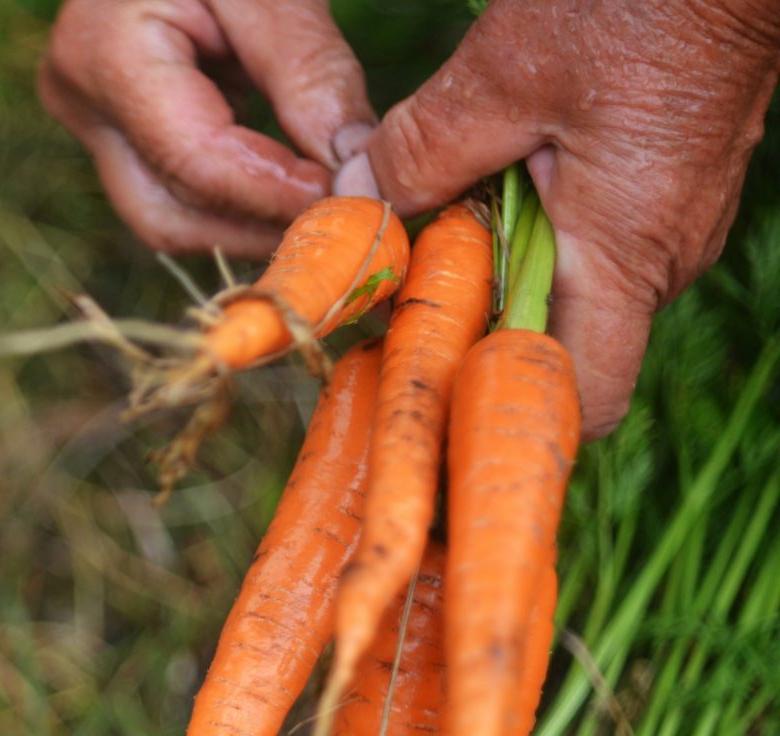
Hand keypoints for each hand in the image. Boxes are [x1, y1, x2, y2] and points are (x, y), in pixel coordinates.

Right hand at [40, 0, 375, 256]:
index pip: (194, 162)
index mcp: (104, 54)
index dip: (275, 196)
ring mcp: (88, 119)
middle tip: (342, 229)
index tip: (354, 206)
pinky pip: (173, 186)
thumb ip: (309, 73)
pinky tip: (293, 187)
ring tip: (324, 211)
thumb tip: (354, 170)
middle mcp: (81, 101)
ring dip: (248, 222)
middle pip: (167, 215)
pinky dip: (236, 194)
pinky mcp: (111, 125)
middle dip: (257, 230)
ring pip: (167, 215)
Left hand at [340, 0, 779, 434]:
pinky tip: (479, 185)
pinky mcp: (666, 190)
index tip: (426, 371)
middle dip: (476, 330)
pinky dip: (530, 230)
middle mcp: (662, 258)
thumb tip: (354, 199)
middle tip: (397, 292)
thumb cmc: (643, 5)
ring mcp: (671, 226)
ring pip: (571, 290)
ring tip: (431, 227)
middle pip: (560, 347)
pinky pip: (592, 240)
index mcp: (627, 256)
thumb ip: (420, 151)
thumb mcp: (502, 75)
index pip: (582, 399)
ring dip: (496, 272)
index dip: (504, 404)